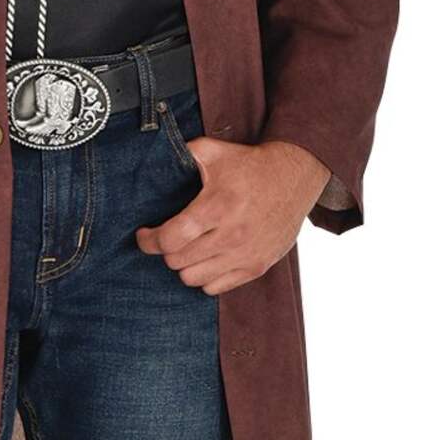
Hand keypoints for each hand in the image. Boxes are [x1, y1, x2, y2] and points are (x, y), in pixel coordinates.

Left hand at [134, 134, 332, 294]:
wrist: (295, 176)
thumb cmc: (250, 165)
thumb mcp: (214, 151)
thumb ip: (181, 154)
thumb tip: (154, 161)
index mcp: (217, 207)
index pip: (170, 240)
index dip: (149, 240)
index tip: (145, 235)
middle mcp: (232, 235)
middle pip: (177, 261)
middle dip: (166, 250)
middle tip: (169, 238)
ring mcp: (246, 254)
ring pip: (193, 278)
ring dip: (184, 265)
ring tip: (188, 248)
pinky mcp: (257, 266)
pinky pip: (216, 287)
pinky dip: (205, 277)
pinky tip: (207, 259)